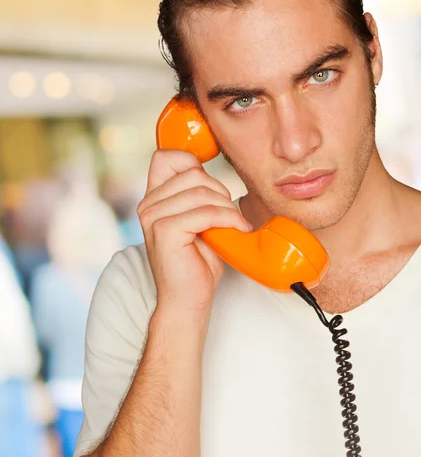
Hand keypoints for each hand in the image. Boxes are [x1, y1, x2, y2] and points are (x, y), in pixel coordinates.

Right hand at [137, 150, 251, 313]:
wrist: (188, 299)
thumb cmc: (197, 261)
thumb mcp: (199, 219)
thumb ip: (198, 193)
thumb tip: (213, 170)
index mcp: (154, 198)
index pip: (166, 157)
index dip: (192, 163)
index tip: (213, 188)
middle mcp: (147, 204)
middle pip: (193, 173)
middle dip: (219, 191)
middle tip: (229, 214)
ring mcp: (152, 216)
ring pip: (201, 192)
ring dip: (227, 208)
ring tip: (233, 225)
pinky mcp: (164, 231)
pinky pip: (205, 212)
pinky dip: (228, 219)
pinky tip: (236, 230)